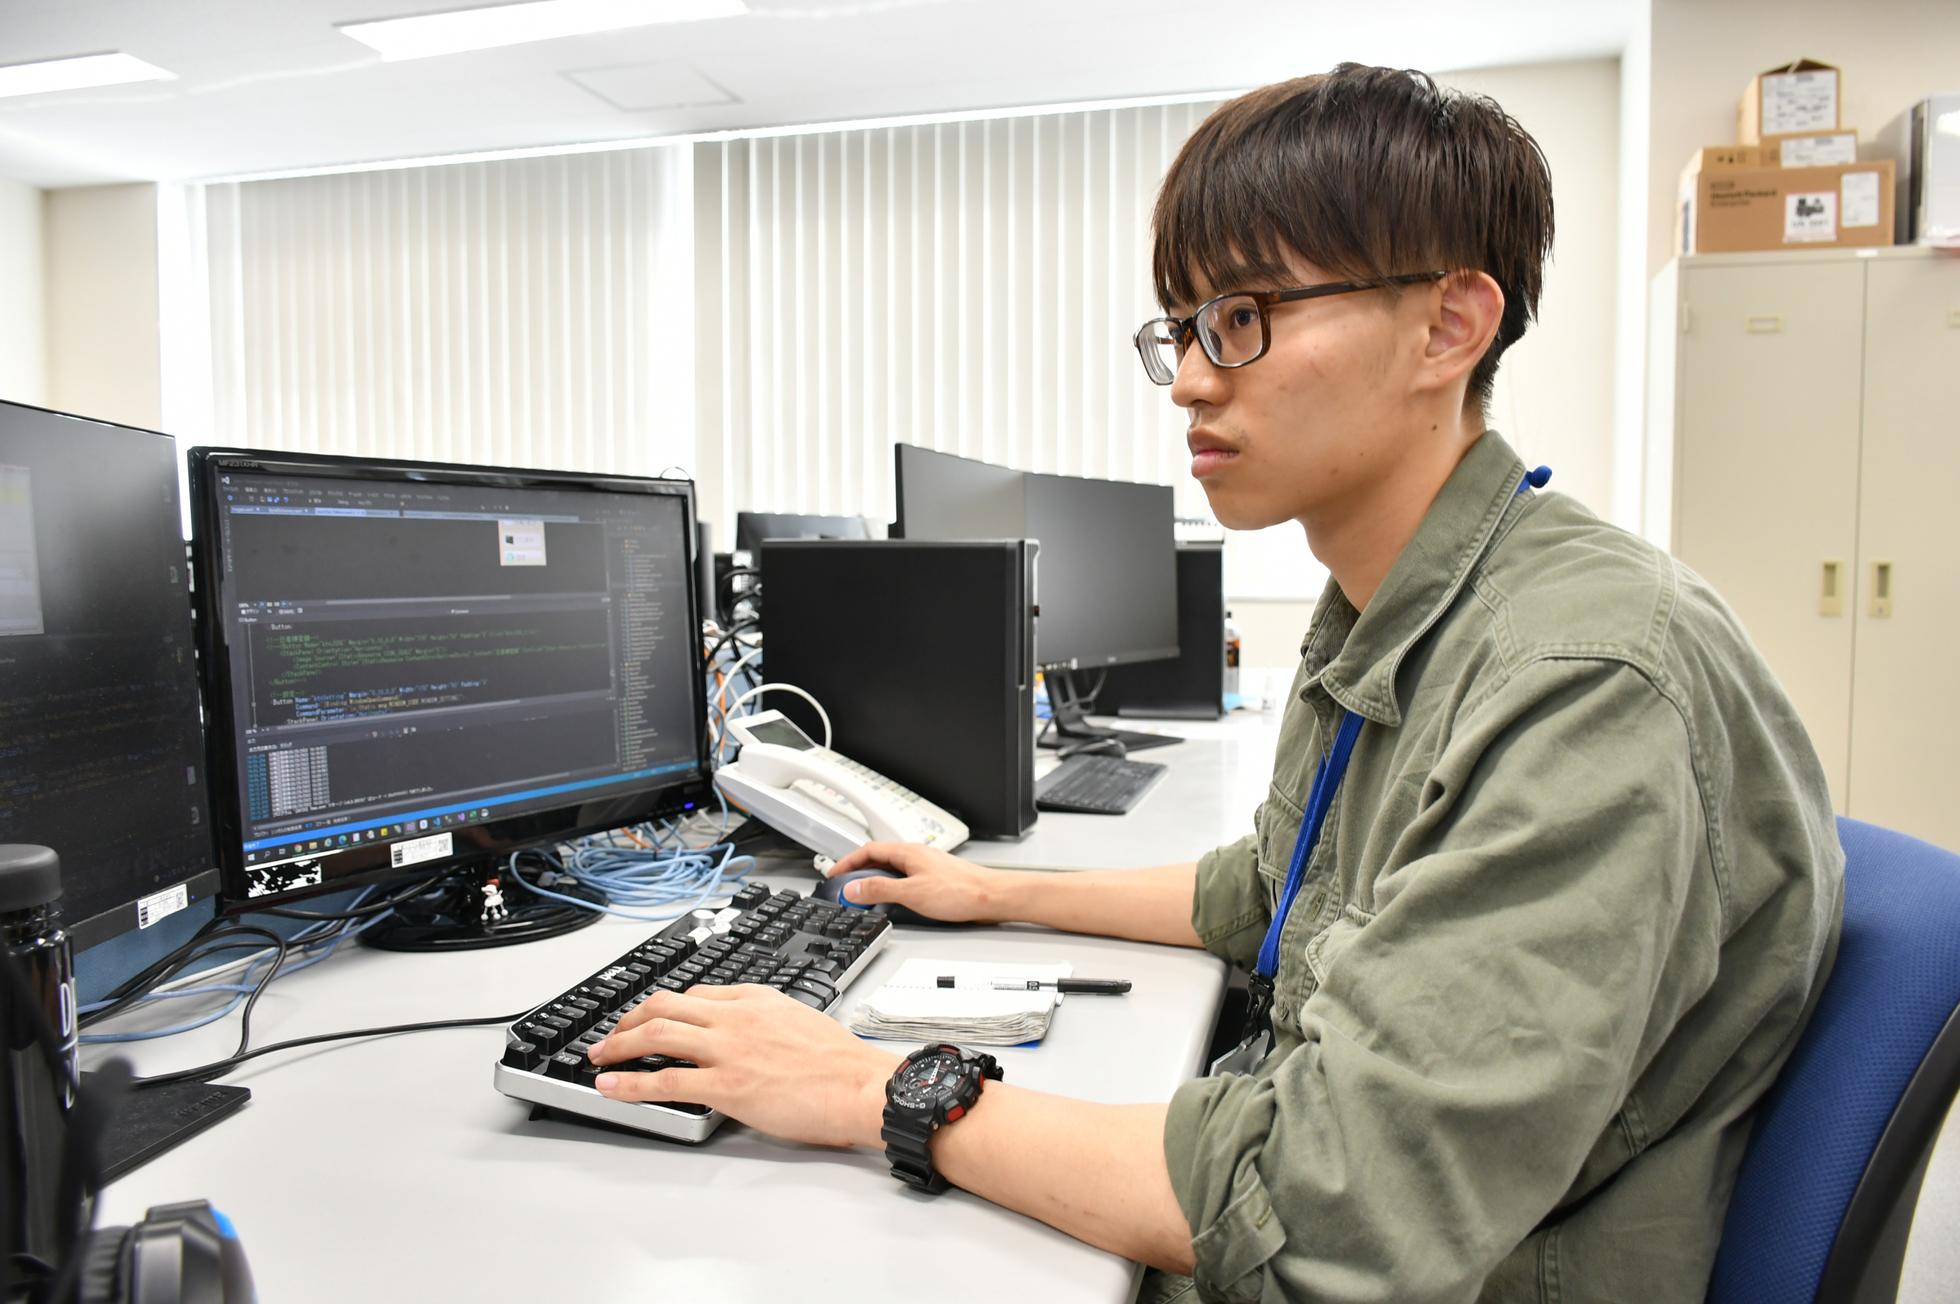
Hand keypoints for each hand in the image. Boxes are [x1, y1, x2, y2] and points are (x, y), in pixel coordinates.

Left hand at [587, 984, 899, 1148]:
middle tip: (610, 1035)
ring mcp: (728, 1049)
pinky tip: (610, 1086)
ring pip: (656, 1033)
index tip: (649, 1017)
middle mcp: (736, 1016)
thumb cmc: (841, 1063)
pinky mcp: (726, 1084)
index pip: (696, 992)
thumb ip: (766, 1021)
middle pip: (665, 1004)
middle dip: (628, 1018)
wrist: (860, 1085)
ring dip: (618, 1044)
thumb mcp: (800, 1019)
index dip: (664, 1006)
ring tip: (598, 1056)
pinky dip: (630, 1082)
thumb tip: (745, 1038)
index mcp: (756, 997)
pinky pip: (665, 1080)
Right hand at [826, 841, 1013, 922]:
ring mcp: (927, 866)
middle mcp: (917, 855)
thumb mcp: (912, 893)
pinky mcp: (935, 879)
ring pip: (892, 868)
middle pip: (879, 857)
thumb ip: (880, 889)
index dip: (847, 861)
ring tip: (863, 893)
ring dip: (874, 878)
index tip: (833, 873)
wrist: (992, 897)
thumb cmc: (960, 891)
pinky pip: (904, 877)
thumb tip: (853, 887)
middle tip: (844, 884)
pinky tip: (893, 899)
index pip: (868, 850)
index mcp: (908, 852)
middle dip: (858, 869)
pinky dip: (891, 885)